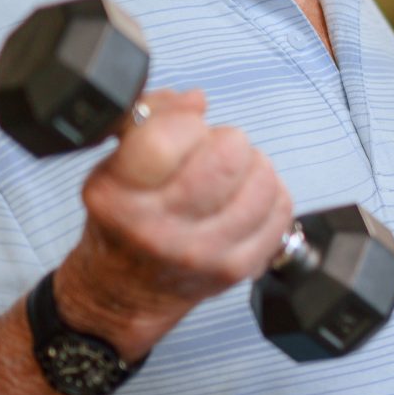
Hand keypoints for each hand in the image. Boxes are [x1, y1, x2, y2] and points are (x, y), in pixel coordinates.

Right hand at [54, 88, 296, 354]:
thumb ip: (149, 118)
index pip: (168, 137)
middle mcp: (159, 229)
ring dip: (253, 166)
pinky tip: (246, 200)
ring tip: (232, 176)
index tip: (182, 132)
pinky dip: (270, 195)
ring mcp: (202, 251)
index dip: (184, 123)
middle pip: (227, 156)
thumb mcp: (113, 165)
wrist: (126, 292)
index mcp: (119, 196)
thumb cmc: (123, 220)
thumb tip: (195, 101)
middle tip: (213, 152)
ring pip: (261, 181)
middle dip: (226, 141)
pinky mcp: (237, 267)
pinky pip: (280, 211)